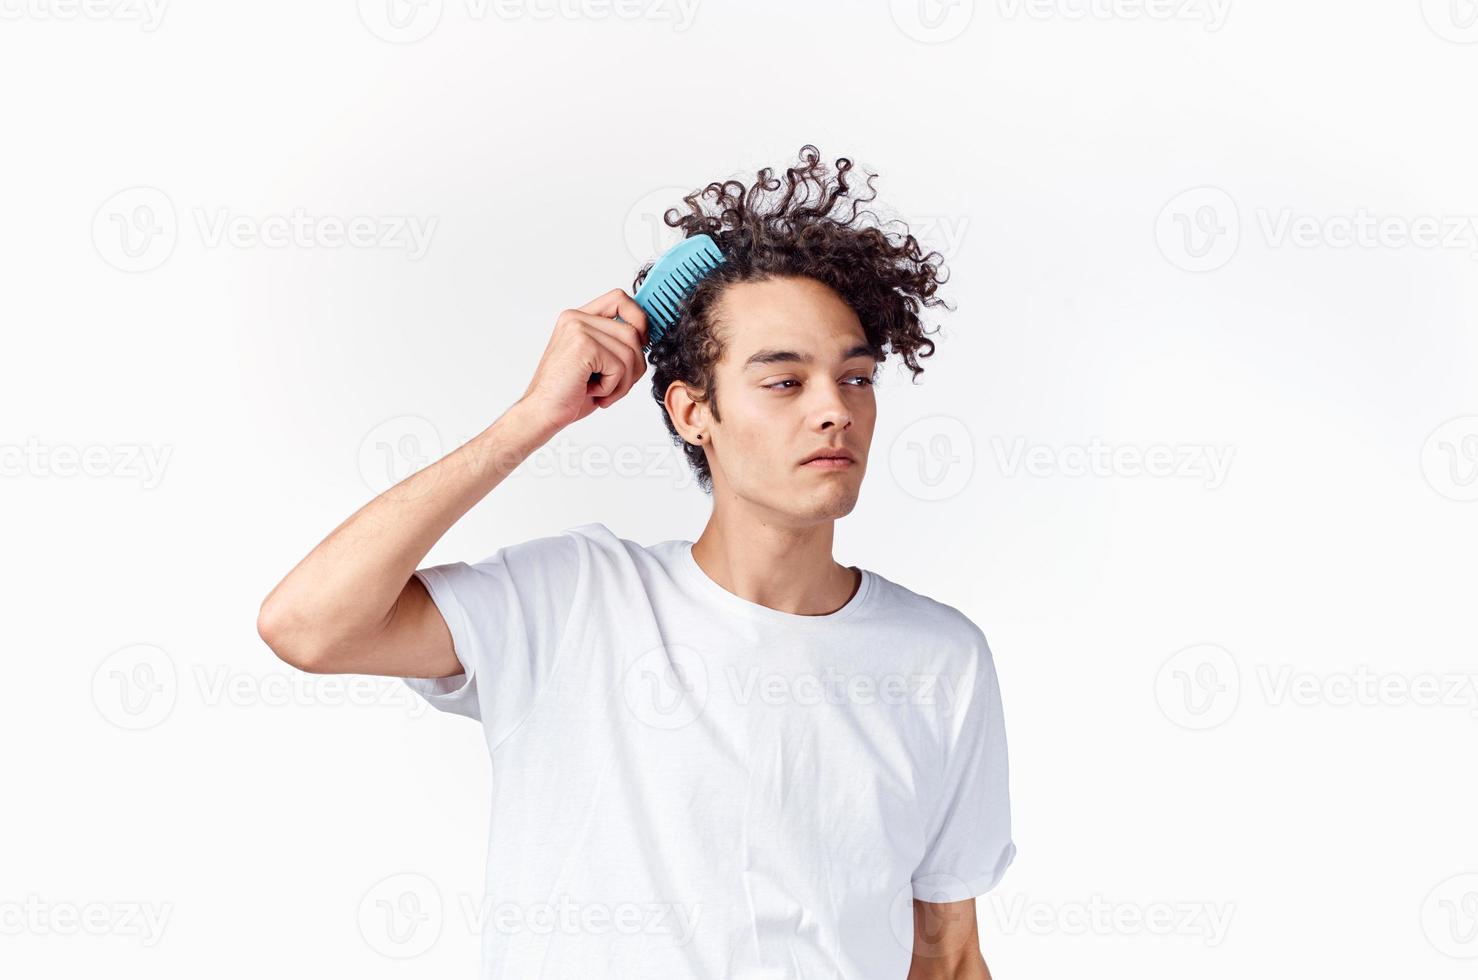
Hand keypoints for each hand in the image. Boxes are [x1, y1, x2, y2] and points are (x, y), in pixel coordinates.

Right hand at [517, 289, 649, 429]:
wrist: (542, 412)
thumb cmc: (568, 393)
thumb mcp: (596, 362)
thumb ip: (615, 344)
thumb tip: (646, 337)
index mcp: (578, 319)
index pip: (620, 299)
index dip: (639, 319)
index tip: (642, 343)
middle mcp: (576, 318)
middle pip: (633, 332)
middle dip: (634, 366)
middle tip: (615, 385)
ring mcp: (578, 329)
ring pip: (630, 352)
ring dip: (623, 382)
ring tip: (601, 391)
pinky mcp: (583, 345)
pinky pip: (620, 366)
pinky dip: (612, 388)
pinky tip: (591, 391)